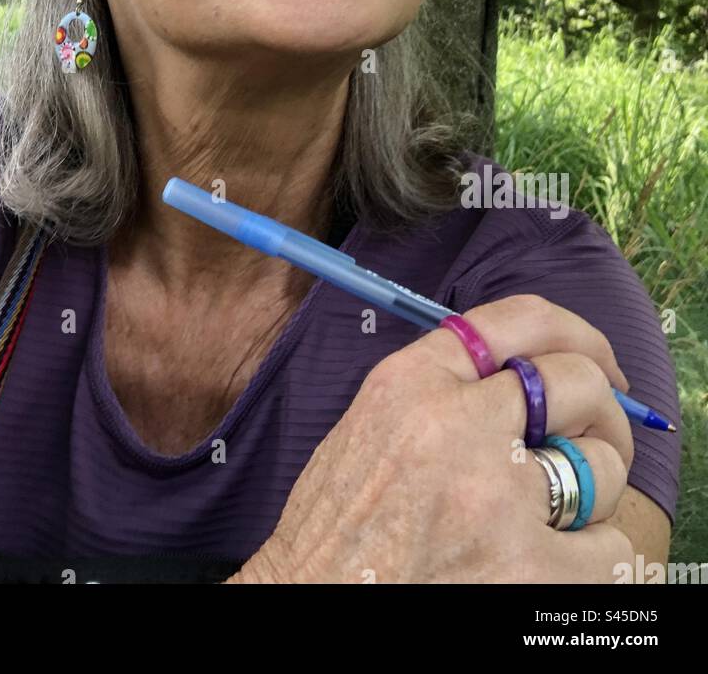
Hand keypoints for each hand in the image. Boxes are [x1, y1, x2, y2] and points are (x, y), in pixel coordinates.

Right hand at [235, 294, 634, 583]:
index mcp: (410, 382)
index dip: (573, 334)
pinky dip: (596, 557)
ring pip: (602, 465)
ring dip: (593, 489)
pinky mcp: (526, 570)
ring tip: (557, 513)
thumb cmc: (334, 528)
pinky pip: (610, 551)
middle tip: (596, 437)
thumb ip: (436, 389)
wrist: (312, 600)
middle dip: (603, 408)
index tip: (595, 359)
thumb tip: (522, 374)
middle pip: (576, 381)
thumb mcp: (368, 425)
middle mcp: (456, 426)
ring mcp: (496, 498)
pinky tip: (559, 561)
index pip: (514, 320)